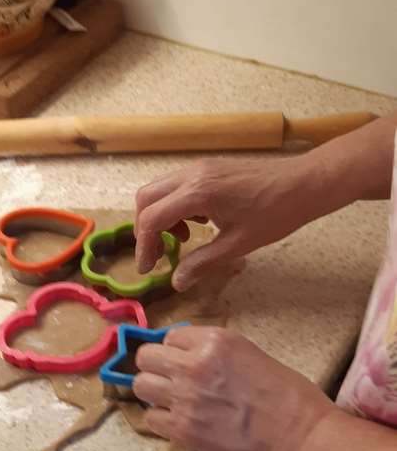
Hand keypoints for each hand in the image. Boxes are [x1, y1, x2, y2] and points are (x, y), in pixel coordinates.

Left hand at [133, 325, 332, 450]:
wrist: (295, 436)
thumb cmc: (288, 394)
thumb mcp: (250, 354)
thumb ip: (216, 353)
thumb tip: (191, 357)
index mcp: (215, 341)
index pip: (171, 336)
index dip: (176, 349)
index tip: (184, 359)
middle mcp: (193, 365)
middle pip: (146, 357)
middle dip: (156, 366)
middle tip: (169, 378)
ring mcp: (183, 398)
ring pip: (141, 386)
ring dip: (153, 391)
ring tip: (170, 399)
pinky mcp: (181, 429)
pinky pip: (150, 418)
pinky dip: (161, 419)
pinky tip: (178, 421)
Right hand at [134, 155, 328, 290]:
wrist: (305, 182)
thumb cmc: (276, 213)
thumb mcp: (238, 245)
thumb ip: (202, 263)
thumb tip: (177, 282)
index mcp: (197, 194)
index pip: (152, 219)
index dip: (144, 246)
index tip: (148, 268)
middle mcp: (192, 175)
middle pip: (146, 198)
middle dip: (146, 229)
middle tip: (159, 254)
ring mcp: (200, 167)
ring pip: (160, 190)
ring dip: (161, 216)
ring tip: (183, 240)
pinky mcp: (209, 167)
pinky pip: (178, 185)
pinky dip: (176, 205)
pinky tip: (198, 223)